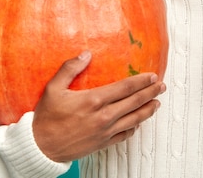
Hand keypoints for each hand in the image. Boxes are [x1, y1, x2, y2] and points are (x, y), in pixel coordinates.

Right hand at [33, 51, 165, 161]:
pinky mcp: (102, 143)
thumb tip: (86, 54)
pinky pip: (125, 135)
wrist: (40, 147)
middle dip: (150, 93)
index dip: (141, 81)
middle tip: (161, 86)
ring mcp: (105, 132)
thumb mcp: (53, 88)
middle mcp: (103, 116)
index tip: (152, 75)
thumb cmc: (46, 118)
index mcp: (93, 100)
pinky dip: (134, 127)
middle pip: (134, 102)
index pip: (125, 88)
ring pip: (134, 119)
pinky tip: (138, 122)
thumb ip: (70, 68)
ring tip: (157, 103)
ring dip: (148, 110)